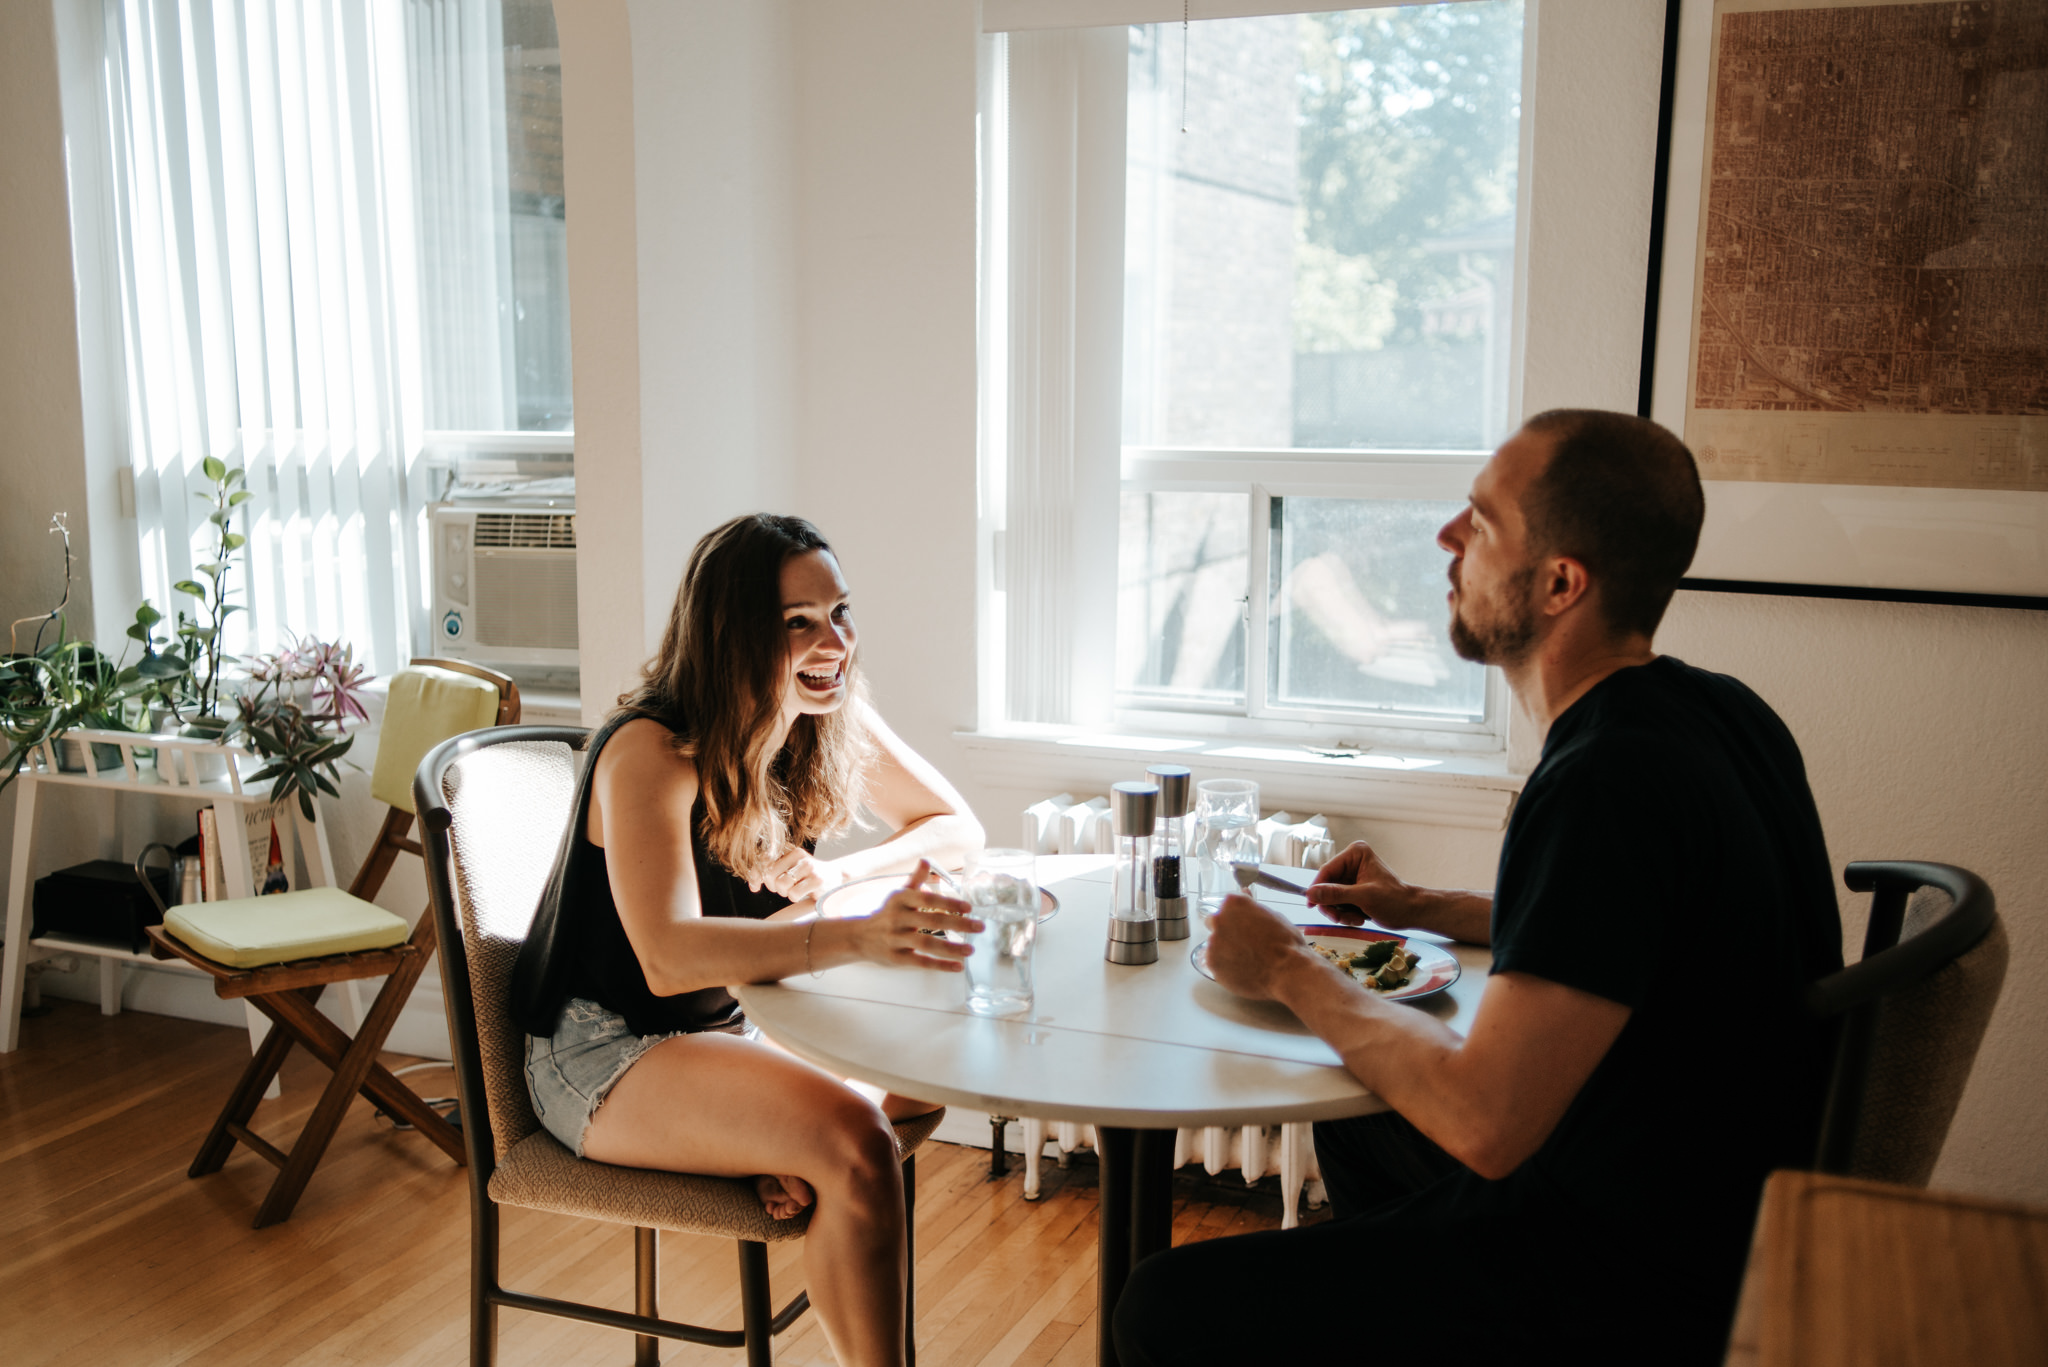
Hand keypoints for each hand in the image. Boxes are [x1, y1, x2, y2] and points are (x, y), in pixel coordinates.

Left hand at [755, 847, 844, 902]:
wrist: (835, 877)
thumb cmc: (806, 875)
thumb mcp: (788, 867)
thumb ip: (770, 870)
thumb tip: (753, 885)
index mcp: (790, 849)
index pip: (763, 859)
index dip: (755, 875)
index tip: (755, 887)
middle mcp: (799, 855)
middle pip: (770, 874)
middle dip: (773, 886)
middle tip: (781, 888)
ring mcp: (809, 866)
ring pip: (782, 885)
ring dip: (785, 893)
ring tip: (793, 890)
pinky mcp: (817, 880)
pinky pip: (794, 894)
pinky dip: (795, 898)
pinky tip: (803, 894)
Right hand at [843, 860, 978, 971]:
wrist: (859, 937)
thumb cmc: (887, 914)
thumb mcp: (899, 896)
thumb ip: (915, 880)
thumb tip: (926, 861)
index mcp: (900, 900)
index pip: (927, 899)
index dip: (948, 902)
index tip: (969, 908)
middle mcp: (897, 918)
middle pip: (931, 920)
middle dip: (958, 924)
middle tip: (979, 926)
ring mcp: (895, 939)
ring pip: (927, 943)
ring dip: (951, 948)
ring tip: (971, 950)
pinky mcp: (895, 958)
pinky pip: (920, 962)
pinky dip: (940, 965)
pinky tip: (957, 966)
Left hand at [1204, 893, 1322, 1001]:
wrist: (1287, 972)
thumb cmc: (1286, 945)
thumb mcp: (1274, 917)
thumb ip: (1253, 907)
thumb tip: (1245, 895)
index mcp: (1234, 904)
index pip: (1227, 905)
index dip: (1236, 916)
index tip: (1243, 925)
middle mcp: (1219, 920)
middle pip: (1214, 922)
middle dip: (1225, 930)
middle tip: (1243, 943)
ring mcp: (1213, 942)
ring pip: (1213, 944)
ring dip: (1225, 950)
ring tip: (1247, 960)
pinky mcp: (1212, 963)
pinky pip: (1214, 962)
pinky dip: (1224, 966)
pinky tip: (1242, 969)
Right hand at [1305, 840, 1416, 927]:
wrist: (1411, 912)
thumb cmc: (1394, 900)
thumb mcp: (1363, 897)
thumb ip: (1335, 894)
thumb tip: (1310, 894)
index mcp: (1355, 854)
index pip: (1327, 871)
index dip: (1317, 889)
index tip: (1311, 905)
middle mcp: (1351, 862)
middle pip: (1326, 885)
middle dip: (1333, 905)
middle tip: (1339, 919)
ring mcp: (1351, 876)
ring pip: (1331, 896)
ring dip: (1339, 912)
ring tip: (1355, 919)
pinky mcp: (1353, 889)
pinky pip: (1338, 902)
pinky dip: (1344, 914)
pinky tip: (1358, 918)